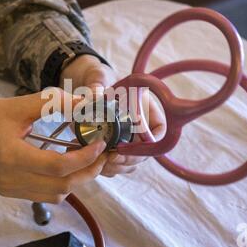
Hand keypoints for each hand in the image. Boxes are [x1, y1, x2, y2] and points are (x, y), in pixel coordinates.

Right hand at [0, 89, 107, 202]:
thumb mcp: (17, 105)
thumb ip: (52, 103)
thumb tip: (85, 102)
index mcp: (11, 156)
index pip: (57, 167)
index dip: (84, 157)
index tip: (100, 143)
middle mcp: (11, 179)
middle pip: (61, 186)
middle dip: (88, 171)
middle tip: (102, 153)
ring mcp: (10, 189)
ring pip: (55, 195)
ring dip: (76, 179)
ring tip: (86, 159)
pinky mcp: (10, 191)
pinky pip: (44, 195)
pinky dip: (61, 184)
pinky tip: (66, 166)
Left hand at [60, 55, 165, 176]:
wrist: (87, 89)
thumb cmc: (100, 79)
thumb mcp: (99, 78)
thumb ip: (97, 86)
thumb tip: (94, 95)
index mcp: (147, 109)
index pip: (160, 131)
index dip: (149, 144)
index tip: (127, 146)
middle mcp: (142, 128)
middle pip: (145, 152)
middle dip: (129, 159)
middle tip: (110, 158)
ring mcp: (130, 141)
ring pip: (131, 163)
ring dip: (117, 167)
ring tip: (100, 162)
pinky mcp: (115, 150)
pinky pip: (117, 165)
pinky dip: (107, 168)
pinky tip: (92, 163)